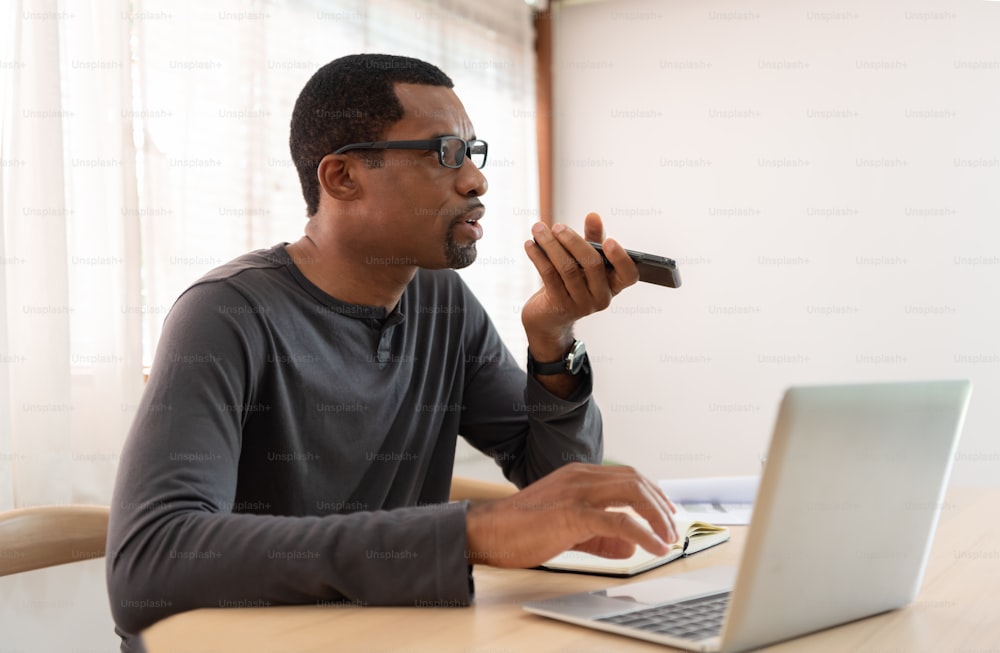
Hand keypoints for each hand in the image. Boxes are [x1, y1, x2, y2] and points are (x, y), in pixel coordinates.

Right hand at [465, 463, 677, 567]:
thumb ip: (601, 537)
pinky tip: (654, 547)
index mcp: (577, 475)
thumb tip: (630, 546)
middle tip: (670, 528)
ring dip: (656, 516)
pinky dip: (644, 533)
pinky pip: (619, 520)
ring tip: (667, 538)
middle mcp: (580, 477)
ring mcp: (577, 493)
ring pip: (632, 493)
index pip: (625, 475)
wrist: (488, 532)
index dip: (651, 492)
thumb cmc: (521, 529)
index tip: (665, 512)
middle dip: (660, 504)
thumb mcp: (568, 530)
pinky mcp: (573, 514)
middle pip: (635, 480)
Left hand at [521, 212, 639, 361]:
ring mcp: (582, 305)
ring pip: (567, 268)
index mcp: (614, 284)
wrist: (549, 316)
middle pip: (592, 264)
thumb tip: (594, 216)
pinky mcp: (560, 306)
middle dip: (572, 241)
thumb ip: (593, 238)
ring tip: (538, 229)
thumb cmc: (572, 281)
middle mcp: (602, 297)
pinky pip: (549, 276)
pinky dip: (539, 257)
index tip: (608, 241)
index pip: (629, 274)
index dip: (620, 258)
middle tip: (557, 226)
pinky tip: (530, 244)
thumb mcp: (585, 260)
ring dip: (551, 245)